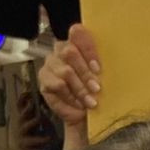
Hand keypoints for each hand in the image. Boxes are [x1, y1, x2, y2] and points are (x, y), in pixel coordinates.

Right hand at [37, 23, 100, 142]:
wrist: (85, 117)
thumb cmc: (95, 93)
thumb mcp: (104, 79)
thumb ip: (101, 68)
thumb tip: (103, 69)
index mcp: (78, 43)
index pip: (78, 32)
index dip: (88, 49)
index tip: (98, 69)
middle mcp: (61, 50)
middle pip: (70, 52)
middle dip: (85, 73)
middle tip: (97, 89)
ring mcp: (51, 64)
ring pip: (65, 72)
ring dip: (80, 89)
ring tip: (91, 102)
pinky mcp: (44, 81)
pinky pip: (58, 86)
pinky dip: (71, 98)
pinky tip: (79, 105)